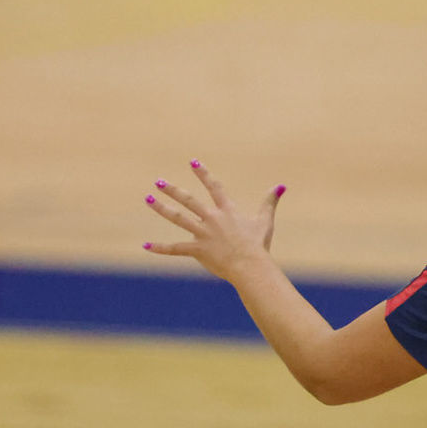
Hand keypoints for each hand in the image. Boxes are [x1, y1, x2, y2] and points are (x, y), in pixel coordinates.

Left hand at [142, 160, 284, 281]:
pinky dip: (160, 248)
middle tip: (158, 181)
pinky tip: (146, 245)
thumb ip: (269, 202)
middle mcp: (212, 218)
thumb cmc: (258, 245)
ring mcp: (203, 233)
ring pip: (178, 218)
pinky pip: (175, 248)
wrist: (251, 265)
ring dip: (161, 208)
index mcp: (227, 210)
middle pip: (189, 200)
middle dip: (172, 189)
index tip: (192, 162)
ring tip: (148, 198)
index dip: (203, 174)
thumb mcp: (265, 221)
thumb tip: (280, 186)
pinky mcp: (198, 250)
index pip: (213, 187)